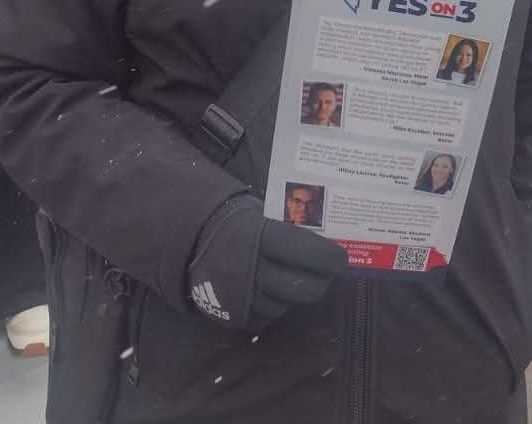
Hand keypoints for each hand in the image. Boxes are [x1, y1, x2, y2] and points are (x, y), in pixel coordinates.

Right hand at [185, 194, 347, 331]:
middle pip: (302, 287)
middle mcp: (252, 269)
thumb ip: (287, 228)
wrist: (190, 241)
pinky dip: (276, 305)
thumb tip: (324, 240)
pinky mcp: (236, 316)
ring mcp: (243, 297)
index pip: (306, 251)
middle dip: (321, 281)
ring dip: (296, 294)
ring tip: (296, 279)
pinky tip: (275, 291)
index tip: (341, 257)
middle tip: (327, 273)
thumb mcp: (259, 213)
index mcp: (260, 237)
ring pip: (286, 305)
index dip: (329, 257)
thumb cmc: (234, 222)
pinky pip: (268, 317)